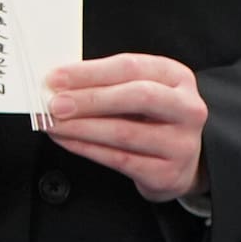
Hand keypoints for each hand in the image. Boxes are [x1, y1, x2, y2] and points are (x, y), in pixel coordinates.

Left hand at [42, 52, 209, 201]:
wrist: (183, 161)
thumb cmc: (154, 117)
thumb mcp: (142, 88)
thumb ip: (107, 82)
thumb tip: (60, 84)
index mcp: (177, 77)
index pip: (130, 67)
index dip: (89, 72)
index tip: (56, 77)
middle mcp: (186, 108)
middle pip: (135, 97)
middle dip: (89, 99)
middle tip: (55, 103)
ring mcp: (181, 143)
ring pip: (124, 132)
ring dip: (80, 127)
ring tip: (53, 123)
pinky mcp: (167, 174)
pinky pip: (119, 160)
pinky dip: (87, 149)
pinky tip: (67, 140)